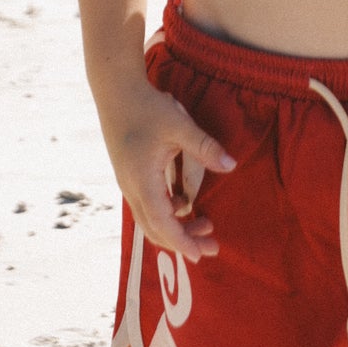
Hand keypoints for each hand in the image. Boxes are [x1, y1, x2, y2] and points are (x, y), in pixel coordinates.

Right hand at [97, 75, 234, 262]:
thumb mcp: (179, 125)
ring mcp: (129, 184)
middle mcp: (132, 188)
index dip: (182, 242)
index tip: (200, 254)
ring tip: (204, 225)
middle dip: (182, 242)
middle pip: (154, 229)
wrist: (116, 92)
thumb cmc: (147, 107)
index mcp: (142, 181)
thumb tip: (231, 166)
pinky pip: (148, 206)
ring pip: (150, 220)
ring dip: (175, 228)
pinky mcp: (131, 177)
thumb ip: (205, 147)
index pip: (162, 223)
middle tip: (211, 247)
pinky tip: (185, 204)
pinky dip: (167, 214)